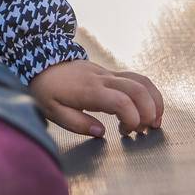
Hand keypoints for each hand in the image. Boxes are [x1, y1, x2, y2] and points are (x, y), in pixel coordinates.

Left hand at [29, 59, 163, 137]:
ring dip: (154, 102)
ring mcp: (108, 74)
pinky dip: (149, 94)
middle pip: (138, 90)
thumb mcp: (52, 111)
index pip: (121, 101)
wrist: (40, 62)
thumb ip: (77, 124)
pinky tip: (148, 109)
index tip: (125, 132)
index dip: (132, 118)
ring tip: (153, 122)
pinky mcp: (110, 73)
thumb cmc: (46, 89)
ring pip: (141, 81)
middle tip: (143, 130)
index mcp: (89, 90)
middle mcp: (102, 79)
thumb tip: (101, 132)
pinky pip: (136, 79)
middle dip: (149, 112)